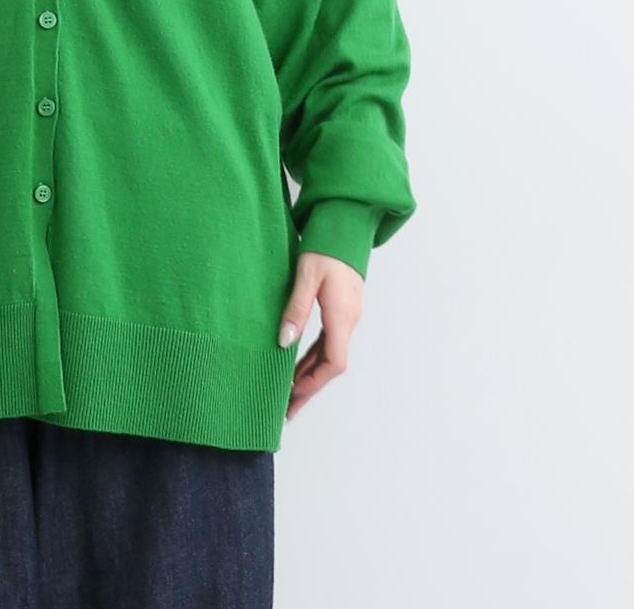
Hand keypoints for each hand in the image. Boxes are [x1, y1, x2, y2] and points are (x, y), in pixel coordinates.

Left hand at [278, 251, 363, 419]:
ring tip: (288, 393)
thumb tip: (284, 341)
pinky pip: (329, 341)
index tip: (293, 396)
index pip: (334, 362)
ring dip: (310, 374)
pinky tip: (297, 364)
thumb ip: (296, 309)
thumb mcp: (306, 276)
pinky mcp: (343, 309)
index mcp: (342, 315)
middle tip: (287, 408)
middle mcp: (349, 320)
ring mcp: (348, 316)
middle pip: (331, 365)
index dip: (314, 383)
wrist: (346, 225)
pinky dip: (313, 357)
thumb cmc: (325, 247)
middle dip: (309, 387)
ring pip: (330, 354)